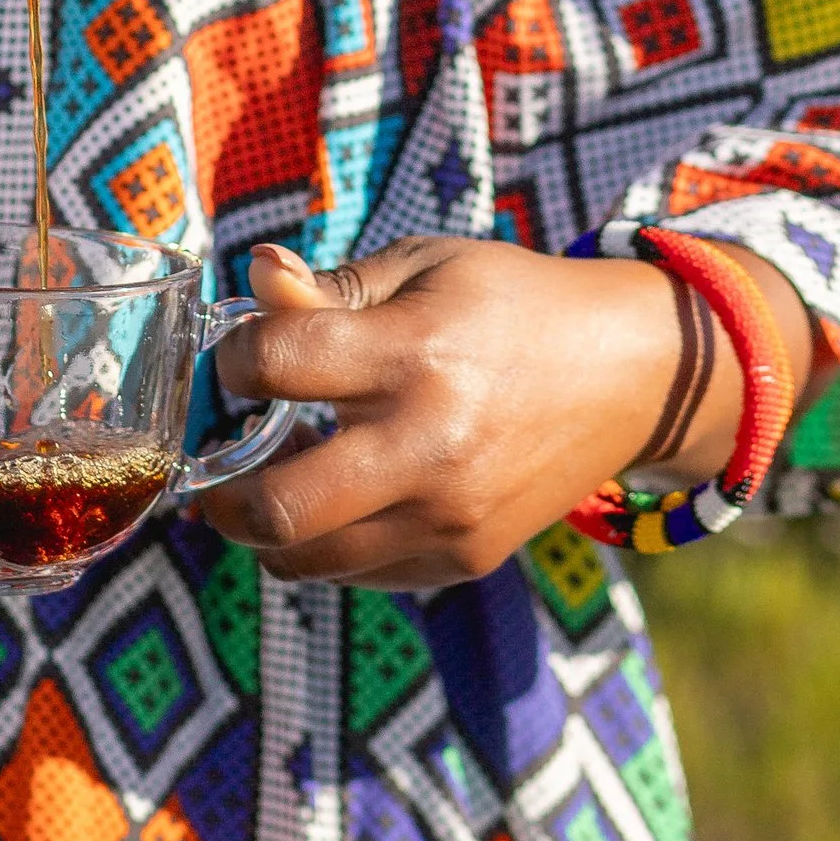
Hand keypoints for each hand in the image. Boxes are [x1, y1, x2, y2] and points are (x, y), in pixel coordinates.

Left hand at [205, 235, 812, 591]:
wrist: (628, 374)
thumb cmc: (512, 305)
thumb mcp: (426, 267)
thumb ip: (331, 286)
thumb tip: (255, 278)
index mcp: (415, 354)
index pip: (277, 365)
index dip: (235, 360)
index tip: (240, 360)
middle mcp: (430, 444)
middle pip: (280, 508)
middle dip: (221, 496)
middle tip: (211, 475)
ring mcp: (451, 514)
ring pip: (311, 560)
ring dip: (266, 533)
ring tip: (266, 493)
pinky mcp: (467, 556)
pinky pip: (363, 573)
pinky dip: (329, 547)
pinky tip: (335, 504)